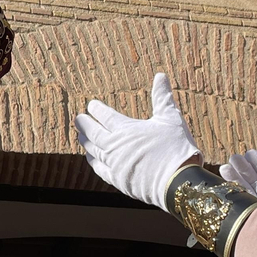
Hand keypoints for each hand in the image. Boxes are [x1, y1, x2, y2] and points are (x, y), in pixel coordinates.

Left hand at [75, 73, 201, 209]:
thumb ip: (162, 97)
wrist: (178, 181)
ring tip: (81, 136)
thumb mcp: (171, 118)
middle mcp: (115, 146)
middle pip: (94, 133)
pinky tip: (90, 158)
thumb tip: (160, 75)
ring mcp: (115, 165)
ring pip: (94, 151)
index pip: (105, 116)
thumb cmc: (176, 147)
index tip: (91, 105)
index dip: (97, 110)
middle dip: (85, 124)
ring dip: (86, 142)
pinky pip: (100, 169)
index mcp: (126, 129)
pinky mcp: (118, 180)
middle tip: (78, 119)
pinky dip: (93, 162)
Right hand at [220, 149, 256, 211]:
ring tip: (224, 167)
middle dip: (243, 168)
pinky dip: (231, 195)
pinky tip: (221, 186)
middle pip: (252, 180)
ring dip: (233, 179)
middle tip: (234, 157)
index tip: (250, 152)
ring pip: (243, 191)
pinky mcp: (251, 220)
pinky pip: (239, 206)